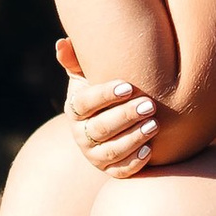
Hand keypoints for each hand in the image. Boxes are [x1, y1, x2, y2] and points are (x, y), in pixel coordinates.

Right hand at [58, 37, 156, 175]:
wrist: (113, 123)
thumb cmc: (105, 93)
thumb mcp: (89, 75)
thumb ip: (78, 60)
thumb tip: (62, 44)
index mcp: (75, 109)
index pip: (84, 103)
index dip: (104, 95)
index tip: (128, 87)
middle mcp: (81, 134)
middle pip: (100, 128)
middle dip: (125, 117)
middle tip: (149, 105)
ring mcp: (94, 155)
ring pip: (111, 151)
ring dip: (133, 138)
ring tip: (154, 125)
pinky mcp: (109, 170)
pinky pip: (120, 170)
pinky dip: (134, 162)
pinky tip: (150, 150)